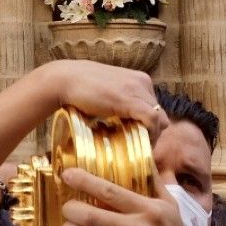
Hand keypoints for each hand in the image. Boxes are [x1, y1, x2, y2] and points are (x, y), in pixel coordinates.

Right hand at [37, 61, 164, 135]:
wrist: (65, 79)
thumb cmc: (81, 87)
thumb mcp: (109, 92)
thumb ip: (120, 103)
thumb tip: (123, 121)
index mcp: (139, 79)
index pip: (155, 106)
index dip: (150, 125)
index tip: (139, 137)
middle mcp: (143, 82)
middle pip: (160, 113)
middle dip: (152, 131)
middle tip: (139, 144)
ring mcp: (138, 90)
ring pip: (160, 119)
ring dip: (152, 136)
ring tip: (138, 146)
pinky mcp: (130, 100)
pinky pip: (152, 120)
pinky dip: (150, 135)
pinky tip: (139, 144)